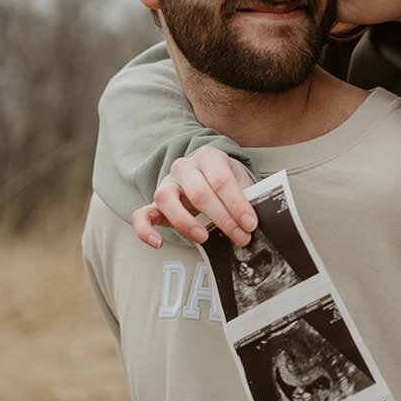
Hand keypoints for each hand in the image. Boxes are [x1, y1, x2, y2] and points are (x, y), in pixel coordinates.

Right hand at [132, 149, 255, 248]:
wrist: (208, 175)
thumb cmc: (226, 181)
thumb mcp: (242, 182)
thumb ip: (249, 197)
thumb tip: (259, 219)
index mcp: (209, 157)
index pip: (222, 180)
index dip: (237, 204)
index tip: (250, 224)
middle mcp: (184, 166)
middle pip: (199, 192)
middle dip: (222, 218)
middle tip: (239, 237)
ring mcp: (167, 184)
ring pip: (166, 199)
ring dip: (186, 222)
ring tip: (204, 238)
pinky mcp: (155, 204)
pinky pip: (141, 215)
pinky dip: (145, 230)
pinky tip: (158, 243)